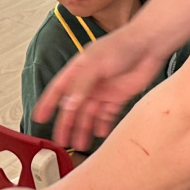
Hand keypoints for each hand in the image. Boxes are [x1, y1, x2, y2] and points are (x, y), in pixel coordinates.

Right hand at [34, 26, 168, 149]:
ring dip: (83, 128)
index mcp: (78, 70)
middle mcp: (88, 82)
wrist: (150, 45)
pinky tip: (99, 134)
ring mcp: (103, 91)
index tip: (39, 118)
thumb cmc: (122, 45)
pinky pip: (106, 115)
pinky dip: (102, 125)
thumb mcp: (95, 63)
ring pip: (89, 115)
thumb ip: (81, 85)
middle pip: (73, 107)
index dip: (47, 104)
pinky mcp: (118, 97)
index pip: (58, 90)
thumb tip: (67, 105)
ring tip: (79, 144)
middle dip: (66, 124)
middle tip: (60, 140)